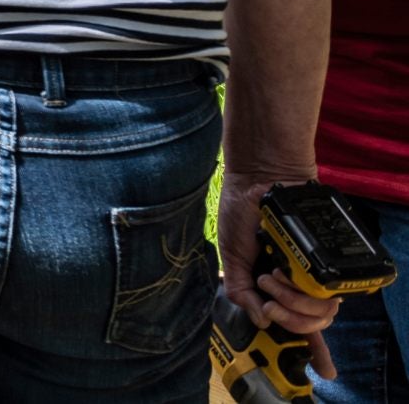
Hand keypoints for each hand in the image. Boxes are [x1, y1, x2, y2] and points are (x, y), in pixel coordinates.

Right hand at [220, 176, 343, 362]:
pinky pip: (321, 296)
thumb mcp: (231, 258)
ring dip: (288, 301)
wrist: (257, 184)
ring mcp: (312, 275)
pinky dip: (297, 290)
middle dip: (286, 317)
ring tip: (271, 276)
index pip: (300, 322)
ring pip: (316, 315)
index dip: (315, 349)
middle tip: (268, 297)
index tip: (324, 370)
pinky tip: (283, 272)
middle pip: (309, 325)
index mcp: (278, 288)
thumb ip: (239, 291)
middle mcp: (299, 285)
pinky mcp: (321, 265)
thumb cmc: (240, 216)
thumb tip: (263, 322)